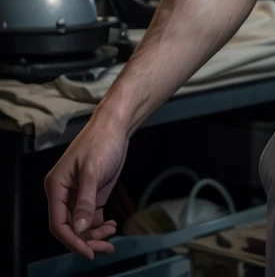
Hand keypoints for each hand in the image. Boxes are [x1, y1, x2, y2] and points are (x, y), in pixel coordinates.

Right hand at [44, 113, 128, 260]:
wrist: (116, 126)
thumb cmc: (101, 142)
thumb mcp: (92, 171)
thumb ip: (85, 201)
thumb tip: (77, 229)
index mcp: (56, 187)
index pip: (58, 223)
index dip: (72, 240)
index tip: (88, 252)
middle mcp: (63, 194)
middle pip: (69, 227)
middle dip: (86, 240)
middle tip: (105, 248)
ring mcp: (77, 195)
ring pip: (80, 225)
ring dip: (95, 234)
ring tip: (112, 233)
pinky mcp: (90, 194)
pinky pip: (90, 217)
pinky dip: (100, 225)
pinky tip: (112, 225)